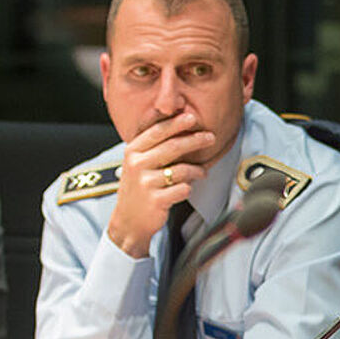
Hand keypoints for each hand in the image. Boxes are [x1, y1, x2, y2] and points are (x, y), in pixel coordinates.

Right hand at [104, 111, 214, 256]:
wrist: (128, 221)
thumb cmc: (138, 187)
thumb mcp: (138, 162)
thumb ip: (153, 145)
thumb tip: (178, 121)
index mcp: (132, 151)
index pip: (156, 131)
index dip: (176, 123)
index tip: (193, 117)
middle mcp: (136, 165)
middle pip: (172, 147)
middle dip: (195, 140)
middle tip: (211, 137)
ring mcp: (145, 183)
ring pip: (181, 170)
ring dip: (197, 171)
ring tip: (202, 172)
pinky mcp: (155, 200)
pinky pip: (183, 189)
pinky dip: (189, 188)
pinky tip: (187, 189)